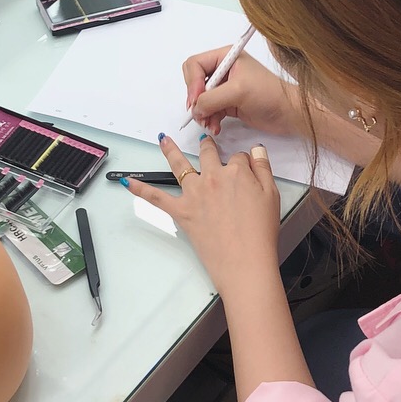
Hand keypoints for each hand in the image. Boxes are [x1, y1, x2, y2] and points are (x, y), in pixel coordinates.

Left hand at [125, 134, 281, 297]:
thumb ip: (263, 169)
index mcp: (236, 172)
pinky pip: (156, 197)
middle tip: (205, 143)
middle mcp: (213, 178)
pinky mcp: (182, 212)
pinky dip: (141, 189)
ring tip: (163, 139)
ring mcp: (194, 194)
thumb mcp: (272, 196)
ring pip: (179, 165)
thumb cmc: (260, 233)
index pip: (238, 157)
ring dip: (170, 150)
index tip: (246, 169)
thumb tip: (256, 151)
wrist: (244, 262)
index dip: (243, 163)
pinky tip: (128, 182)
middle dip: (207, 146)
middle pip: (208, 154)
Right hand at [183, 47, 300, 136]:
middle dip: (195, 99)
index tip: (196, 100)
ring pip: (200, 99)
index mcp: (226, 56)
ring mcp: (225, 88)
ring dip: (202, 113)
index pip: (195, 64)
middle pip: (194, 82)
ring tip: (210, 124)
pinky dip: (209, 120)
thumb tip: (194, 108)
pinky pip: (209, 111)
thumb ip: (212, 98)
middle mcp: (223, 70)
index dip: (192, 82)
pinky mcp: (228, 103)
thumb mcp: (238, 91)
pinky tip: (216, 127)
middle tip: (200, 113)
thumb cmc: (270, 94)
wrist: (289, 114)